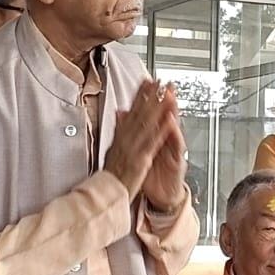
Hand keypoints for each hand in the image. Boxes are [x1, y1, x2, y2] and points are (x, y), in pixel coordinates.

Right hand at [104, 80, 178, 199]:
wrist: (104, 194)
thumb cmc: (110, 176)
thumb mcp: (112, 149)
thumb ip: (118, 131)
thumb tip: (120, 114)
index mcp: (120, 137)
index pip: (131, 111)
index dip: (139, 94)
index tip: (147, 81)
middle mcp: (126, 139)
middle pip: (139, 112)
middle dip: (150, 95)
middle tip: (159, 80)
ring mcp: (133, 148)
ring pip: (147, 123)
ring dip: (158, 106)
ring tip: (166, 92)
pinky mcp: (140, 159)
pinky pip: (152, 142)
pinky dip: (161, 130)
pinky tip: (169, 119)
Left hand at [141, 84, 187, 211]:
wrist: (162, 196)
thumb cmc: (152, 175)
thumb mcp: (140, 151)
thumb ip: (133, 132)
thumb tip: (122, 114)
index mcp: (154, 138)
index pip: (153, 114)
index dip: (150, 98)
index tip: (147, 81)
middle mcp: (165, 141)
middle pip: (165, 116)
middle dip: (165, 99)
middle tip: (164, 83)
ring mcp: (172, 150)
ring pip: (173, 128)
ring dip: (172, 111)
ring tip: (170, 96)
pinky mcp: (177, 161)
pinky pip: (176, 147)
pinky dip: (174, 135)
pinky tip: (172, 123)